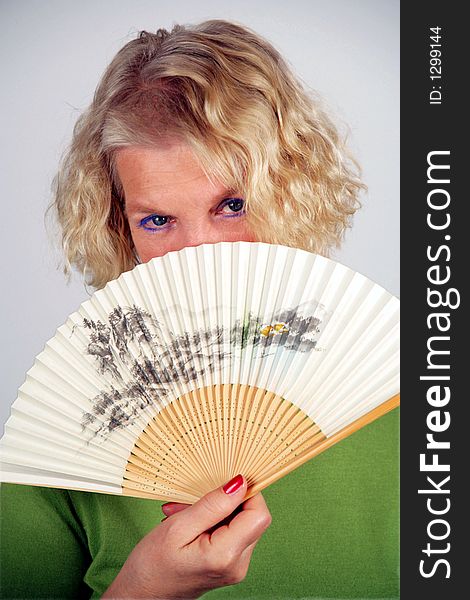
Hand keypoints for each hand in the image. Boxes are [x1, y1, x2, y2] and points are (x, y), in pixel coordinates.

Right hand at [102, 475, 271, 598]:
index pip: (259, 514)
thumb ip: (213, 505)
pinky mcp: (228, 566)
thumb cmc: (153, 564)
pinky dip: (212, 522)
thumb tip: (240, 483)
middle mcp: (237, 565)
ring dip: (215, 511)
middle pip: (251, 518)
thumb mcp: (178, 526)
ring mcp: (234, 568)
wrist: (140, 596)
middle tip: (192, 502)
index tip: (225, 482)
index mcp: (226, 555)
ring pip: (240, 523)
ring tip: (184, 513)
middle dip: (226, 501)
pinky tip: (188, 523)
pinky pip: (231, 533)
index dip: (248, 493)